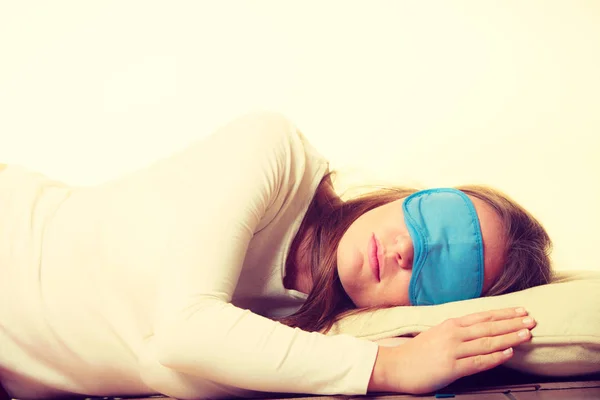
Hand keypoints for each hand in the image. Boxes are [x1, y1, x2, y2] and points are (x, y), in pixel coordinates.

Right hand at [369, 307, 535, 393]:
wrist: (396, 365)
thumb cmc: (417, 352)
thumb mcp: (438, 334)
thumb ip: (458, 331)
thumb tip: (481, 330)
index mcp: (451, 324)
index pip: (483, 316)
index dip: (504, 313)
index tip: (521, 311)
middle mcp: (453, 334)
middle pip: (489, 327)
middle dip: (513, 323)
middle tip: (532, 320)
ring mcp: (453, 350)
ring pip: (487, 342)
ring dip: (509, 338)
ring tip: (526, 334)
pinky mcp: (451, 367)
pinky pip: (478, 362)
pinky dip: (495, 357)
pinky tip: (508, 353)